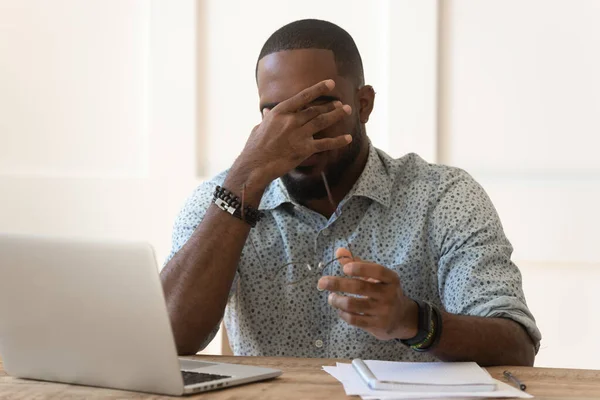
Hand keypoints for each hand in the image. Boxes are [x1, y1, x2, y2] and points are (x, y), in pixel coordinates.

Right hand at [234, 79, 352, 188]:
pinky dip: (338, 141)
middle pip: (315, 110)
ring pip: (322, 121)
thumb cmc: (254, 147)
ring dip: (337, 115)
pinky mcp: (304, 150)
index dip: (318, 89)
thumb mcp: (259, 127)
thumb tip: (267, 110)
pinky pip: (325, 143)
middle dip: (330, 105)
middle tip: (341, 103)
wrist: (255, 166)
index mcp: (280, 112)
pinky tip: (348, 138)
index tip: (330, 83)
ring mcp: (299, 134)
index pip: (303, 97)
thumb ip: (267, 117)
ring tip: (347, 110)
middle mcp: (291, 120)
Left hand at [317, 248, 418, 340]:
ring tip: (331, 298)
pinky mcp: (377, 325)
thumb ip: (357, 263)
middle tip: (322, 282)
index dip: (360, 268)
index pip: (378, 271)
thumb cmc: (383, 291)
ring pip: (353, 305)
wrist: (400, 317)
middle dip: (337, 284)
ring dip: (337, 300)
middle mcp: (389, 295)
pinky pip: (354, 319)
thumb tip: (339, 251)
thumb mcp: (375, 277)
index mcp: (391, 279)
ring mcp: (383, 311)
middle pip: (360, 287)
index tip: (344, 268)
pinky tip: (340, 309)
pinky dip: (343, 313)